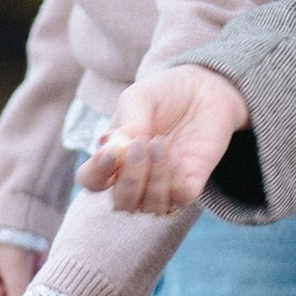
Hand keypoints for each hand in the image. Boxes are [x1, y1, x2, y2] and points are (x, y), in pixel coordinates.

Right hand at [78, 66, 250, 215]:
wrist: (203, 89)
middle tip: (140, 145)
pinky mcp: (190, 185)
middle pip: (121, 202)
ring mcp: (163, 187)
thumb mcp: (139, 98)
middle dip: (130, 179)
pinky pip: (179, 199)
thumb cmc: (163, 95)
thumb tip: (119, 147)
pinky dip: (176, 181)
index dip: (96, 172)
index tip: (110, 151)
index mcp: (112, 160)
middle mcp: (135, 180)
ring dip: (154, 177)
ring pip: (150, 206)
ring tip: (159, 143)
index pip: (92, 180)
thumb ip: (127, 120)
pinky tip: (177, 156)